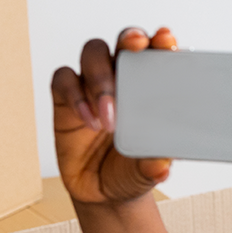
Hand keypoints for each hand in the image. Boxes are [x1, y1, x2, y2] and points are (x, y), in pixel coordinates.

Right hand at [52, 27, 178, 204]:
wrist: (103, 193)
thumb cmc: (131, 170)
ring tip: (110, 114)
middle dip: (130, 39)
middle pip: (124, 42)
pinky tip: (90, 121)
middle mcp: (123, 78)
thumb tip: (162, 165)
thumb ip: (154, 165)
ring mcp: (92, 84)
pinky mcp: (66, 97)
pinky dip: (76, 96)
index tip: (167, 40)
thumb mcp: (148, 171)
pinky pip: (64, 80)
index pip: (157, 54)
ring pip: (93, 53)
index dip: (161, 42)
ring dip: (101, 76)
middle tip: (136, 46)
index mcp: (152, 86)